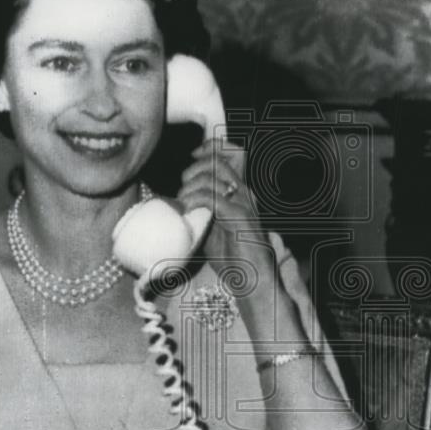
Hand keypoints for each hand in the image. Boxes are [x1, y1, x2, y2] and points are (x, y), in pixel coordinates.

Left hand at [176, 139, 268, 266]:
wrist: (253, 279)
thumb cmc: (234, 257)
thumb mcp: (212, 229)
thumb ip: (200, 213)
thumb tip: (177, 204)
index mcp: (240, 192)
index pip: (228, 156)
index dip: (208, 151)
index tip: (192, 159)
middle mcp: (244, 192)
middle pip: (217, 162)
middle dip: (194, 170)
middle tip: (183, 190)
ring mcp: (243, 203)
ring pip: (213, 176)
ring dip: (191, 185)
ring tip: (183, 202)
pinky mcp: (238, 216)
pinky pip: (212, 197)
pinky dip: (195, 199)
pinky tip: (188, 209)